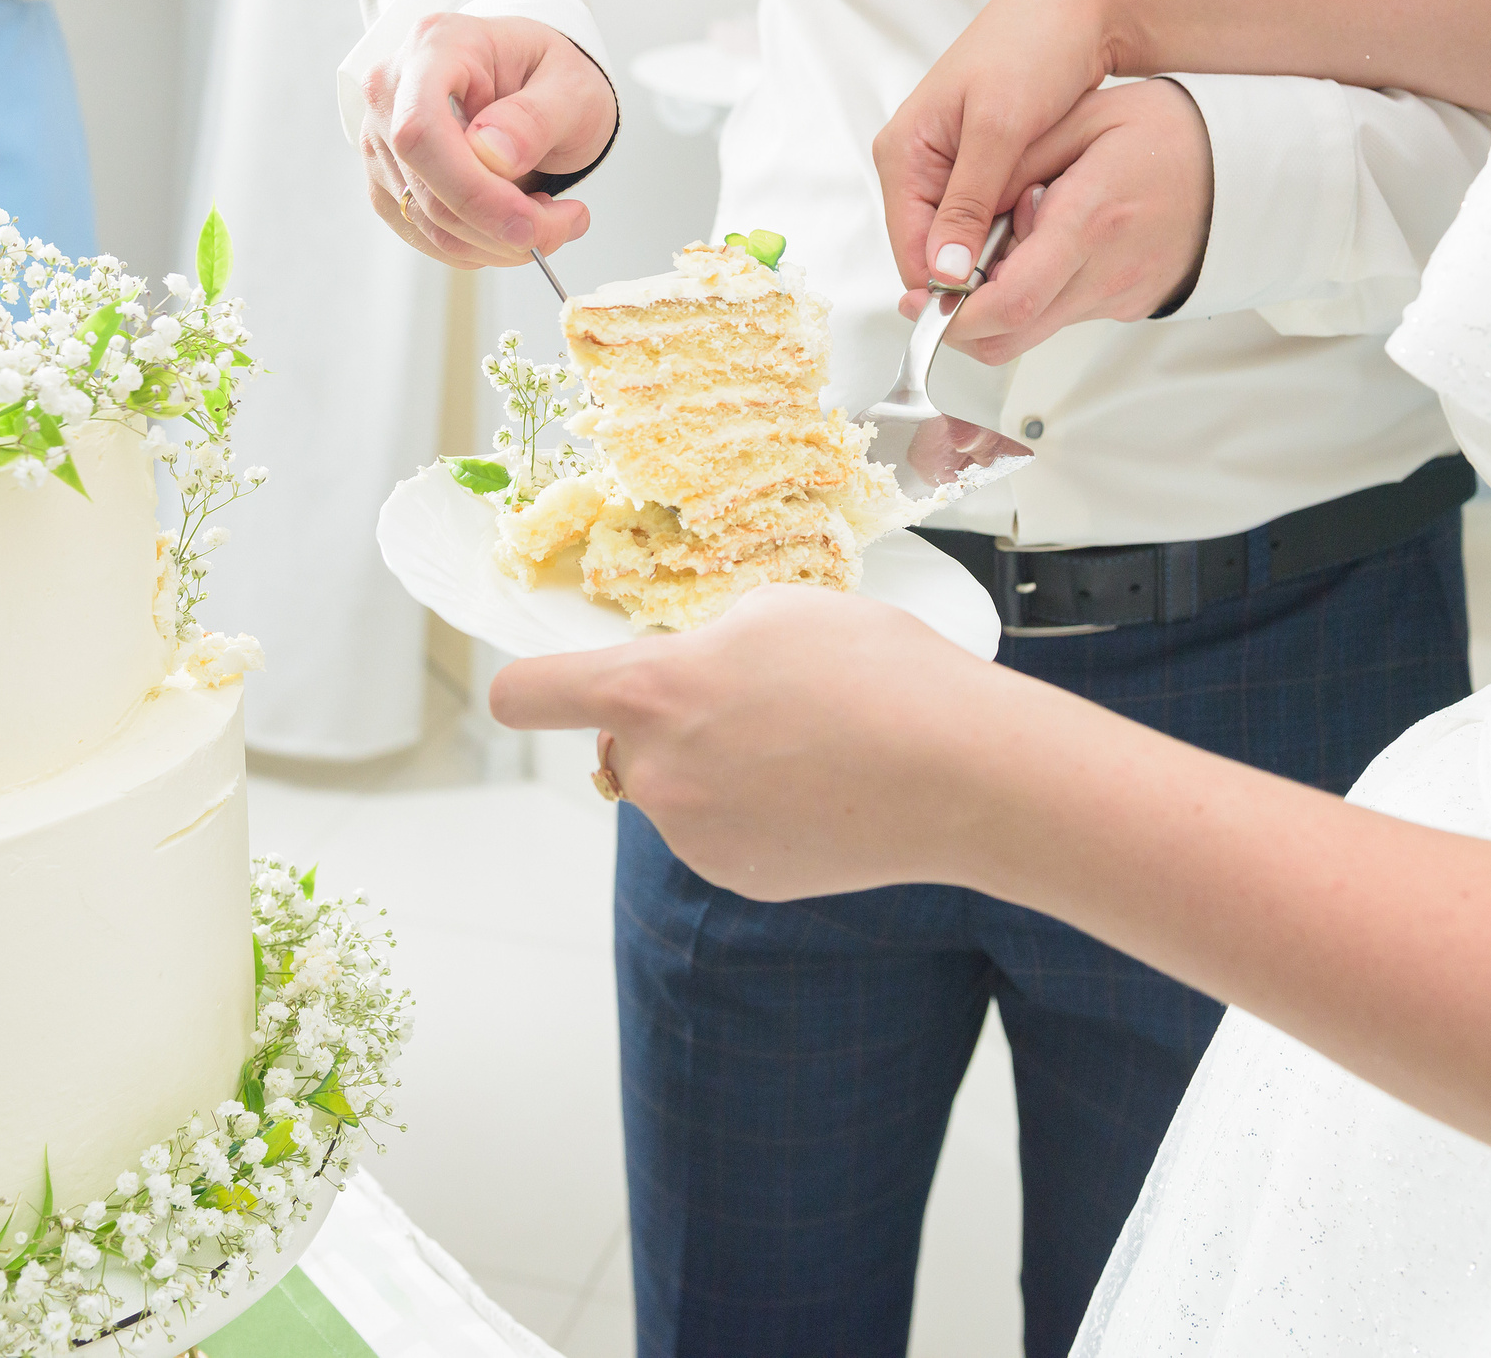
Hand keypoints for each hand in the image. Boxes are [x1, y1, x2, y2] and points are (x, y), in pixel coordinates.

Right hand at [358, 13, 613, 268]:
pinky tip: (515, 221)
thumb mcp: (571, 86)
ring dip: (497, 242)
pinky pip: (428, 238)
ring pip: (428, 224)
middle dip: (501, 226)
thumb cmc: (550, 76)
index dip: (470, 189)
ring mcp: (381, 141)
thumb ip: (536, 118)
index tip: (527, 222)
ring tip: (550, 219)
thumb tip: (494, 155)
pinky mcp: (388, 184)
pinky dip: (480, 246)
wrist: (535, 86)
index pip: (421, 128)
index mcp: (436, 47)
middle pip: (425, 188)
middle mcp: (392, 92)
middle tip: (566, 224)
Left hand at [488, 584, 1023, 901]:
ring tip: (804, 744)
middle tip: (743, 702)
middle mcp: (657, 773)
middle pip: (617, 744)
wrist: (964, 773)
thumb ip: (706, 642)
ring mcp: (695, 835)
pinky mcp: (738, 877)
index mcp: (652, 692)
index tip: (531, 689)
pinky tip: (818, 791)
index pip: (530, 694)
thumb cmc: (879, 672)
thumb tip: (693, 668)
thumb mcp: (776, 612)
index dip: (526, 688)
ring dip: (711, 767)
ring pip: (675, 790)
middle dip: (659, 724)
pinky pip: (720, 832)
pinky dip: (752, 813)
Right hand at [875, 0, 1210, 359]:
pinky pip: (988, 220)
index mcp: (903, 153)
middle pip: (931, 251)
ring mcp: (951, 168)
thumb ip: (969, 205)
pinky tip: (1044, 224)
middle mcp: (918, 164)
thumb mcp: (999, 129)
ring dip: (998, 250)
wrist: (1079, 4)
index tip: (991, 306)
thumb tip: (942, 273)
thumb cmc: (1032, 46)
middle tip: (1026, 274)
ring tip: (1040, 242)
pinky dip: (1014, 229)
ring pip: (962, 240)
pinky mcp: (983, 167)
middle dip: (974, 269)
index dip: (944, 286)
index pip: (907, 249)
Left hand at [895, 80, 1212, 364]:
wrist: (1249, 163)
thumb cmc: (1167, 131)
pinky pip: (1063, 315)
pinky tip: (1043, 250)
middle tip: (934, 296)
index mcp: (1091, 221)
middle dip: (959, 325)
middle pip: (1009, 335)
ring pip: (1031, 330)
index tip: (922, 300)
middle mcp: (1106, 272)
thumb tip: (955, 222)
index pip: (1008, 301)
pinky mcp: (1128, 307)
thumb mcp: (1083, 121)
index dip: (953, 315)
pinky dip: (1034, 297)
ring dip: (997, 306)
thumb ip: (1013, 169)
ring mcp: (1121, 296)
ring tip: (1004, 247)